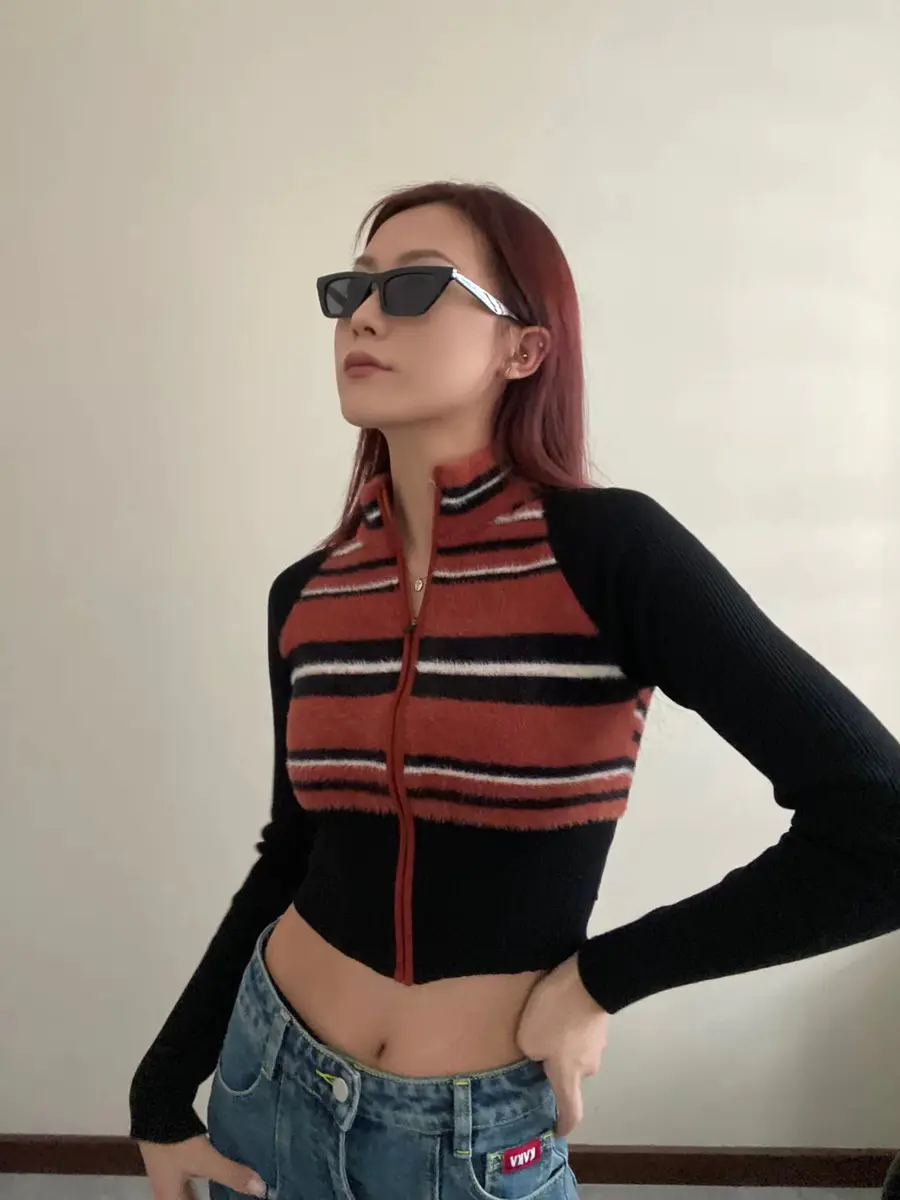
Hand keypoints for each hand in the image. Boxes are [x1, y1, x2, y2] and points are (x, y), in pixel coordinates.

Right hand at [138, 1135, 267, 1198]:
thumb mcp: (206, 1160)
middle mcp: (165, 1191)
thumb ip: (232, 1175)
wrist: (156, 1110)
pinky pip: (189, 1178)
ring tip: (224, 1191)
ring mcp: (167, 1173)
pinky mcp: (171, 1157)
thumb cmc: (177, 1143)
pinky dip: (203, 1179)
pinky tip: (214, 1172)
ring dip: (203, 1192)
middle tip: (229, 1197)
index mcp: (169, 1198)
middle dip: (203, 1198)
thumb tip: (261, 1190)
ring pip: (187, 1192)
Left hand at [515, 950, 608, 1138]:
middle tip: (535, 1055)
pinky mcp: (599, 1021)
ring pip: (576, 1051)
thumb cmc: (556, 1016)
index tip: (558, 1130)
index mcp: (569, 1077)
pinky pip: (580, 1031)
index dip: (565, 1124)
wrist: (588, 979)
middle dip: (555, 1068)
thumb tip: (541, 1052)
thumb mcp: (528, 1039)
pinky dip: (569, 1026)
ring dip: (562, 1044)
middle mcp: (588, 1066)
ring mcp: (598, 1043)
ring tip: (544, 1024)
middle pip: (571, 1076)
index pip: (572, 1112)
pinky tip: (557, 1010)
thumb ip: (531, 1053)